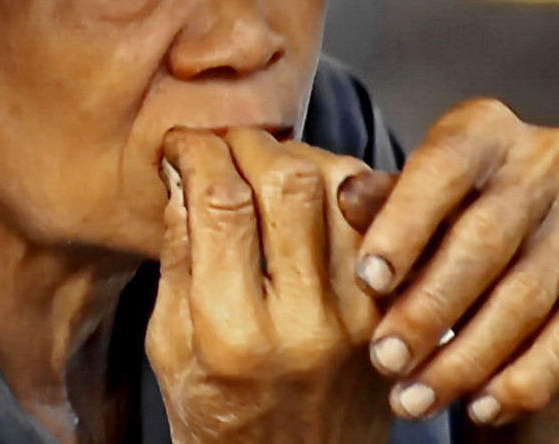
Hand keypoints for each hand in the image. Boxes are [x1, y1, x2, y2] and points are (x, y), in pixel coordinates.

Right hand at [145, 128, 393, 443]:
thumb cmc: (218, 414)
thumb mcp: (166, 343)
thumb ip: (177, 254)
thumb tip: (183, 171)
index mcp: (232, 333)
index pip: (221, 202)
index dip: (198, 152)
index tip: (181, 144)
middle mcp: (305, 323)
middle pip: (289, 183)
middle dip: (250, 144)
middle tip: (228, 145)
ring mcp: (359, 318)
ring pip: (344, 189)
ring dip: (302, 157)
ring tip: (271, 164)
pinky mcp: (392, 314)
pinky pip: (379, 221)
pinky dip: (348, 189)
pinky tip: (317, 191)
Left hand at [350, 99, 558, 427]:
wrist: (522, 262)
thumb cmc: (443, 226)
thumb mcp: (408, 209)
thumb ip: (382, 204)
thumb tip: (346, 196)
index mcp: (485, 126)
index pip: (443, 168)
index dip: (404, 224)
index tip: (369, 281)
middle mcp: (548, 157)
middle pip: (485, 240)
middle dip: (429, 309)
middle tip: (386, 360)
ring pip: (527, 297)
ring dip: (466, 359)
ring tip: (416, 398)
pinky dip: (523, 379)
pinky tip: (479, 407)